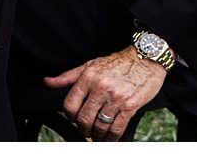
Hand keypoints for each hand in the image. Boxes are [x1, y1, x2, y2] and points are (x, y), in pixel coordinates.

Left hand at [44, 47, 166, 141]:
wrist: (148, 57)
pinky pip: (116, 129)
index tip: (75, 118)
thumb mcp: (91, 65)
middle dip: (83, 129)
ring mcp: (116, 98)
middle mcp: (102, 88)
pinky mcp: (130, 106)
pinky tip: (109, 138)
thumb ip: (68, 77)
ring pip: (99, 126)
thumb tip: (47, 82)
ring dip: (96, 135)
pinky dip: (111, 138)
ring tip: (97, 134)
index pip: (70, 105)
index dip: (70, 116)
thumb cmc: (119, 62)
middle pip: (83, 119)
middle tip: (86, 129)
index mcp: (89, 77)